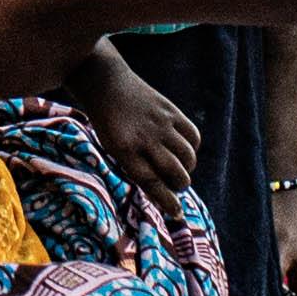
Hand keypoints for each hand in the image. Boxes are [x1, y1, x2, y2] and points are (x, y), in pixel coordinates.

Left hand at [68, 43, 202, 199]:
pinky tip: (184, 150)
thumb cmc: (106, 122)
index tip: (176, 213)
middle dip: (179, 186)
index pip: (152, 183)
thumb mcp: (112, 147)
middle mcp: (144, 138)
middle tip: (174, 186)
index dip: (167, 201)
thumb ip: (135, 165)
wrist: (104, 82)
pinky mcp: (171, 110)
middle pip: (175, 173)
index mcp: (124, 150)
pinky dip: (193, 148)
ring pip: (188, 157)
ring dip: (187, 169)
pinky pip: (193, 136)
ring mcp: (160, 123)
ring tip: (179, 169)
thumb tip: (162, 189)